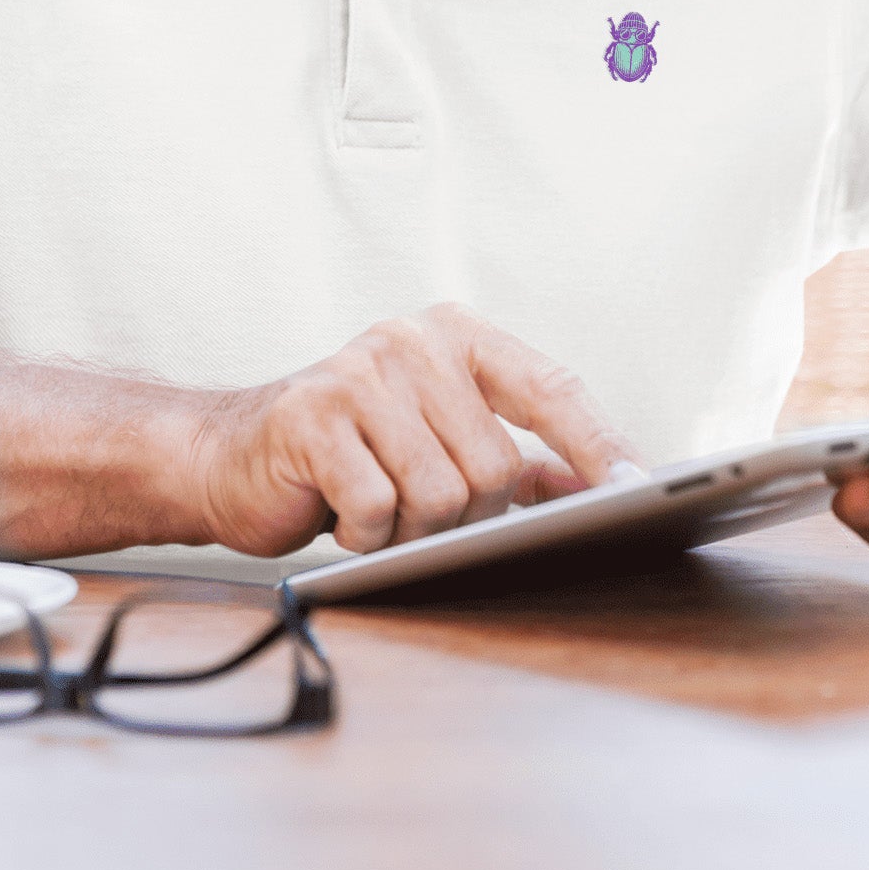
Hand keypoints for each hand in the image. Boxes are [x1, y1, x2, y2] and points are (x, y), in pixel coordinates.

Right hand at [187, 302, 638, 558]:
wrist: (229, 456)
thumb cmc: (349, 452)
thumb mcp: (438, 437)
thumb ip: (513, 454)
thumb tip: (591, 487)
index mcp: (455, 334)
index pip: (550, 386)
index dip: (597, 441)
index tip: (639, 484)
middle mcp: (412, 340)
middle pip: (494, 467)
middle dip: (464, 513)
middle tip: (415, 506)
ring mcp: (361, 373)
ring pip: (441, 496)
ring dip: (411, 529)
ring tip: (376, 505)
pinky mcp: (315, 418)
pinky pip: (380, 511)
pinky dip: (365, 534)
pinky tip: (340, 511)